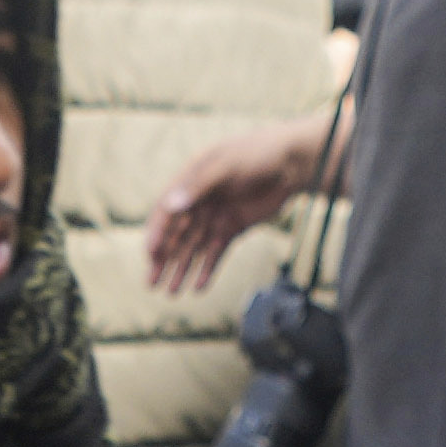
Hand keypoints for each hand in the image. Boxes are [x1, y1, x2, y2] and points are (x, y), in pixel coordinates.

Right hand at [145, 118, 330, 290]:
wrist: (294, 161)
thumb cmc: (258, 153)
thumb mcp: (226, 165)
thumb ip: (198, 186)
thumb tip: (172, 205)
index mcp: (191, 180)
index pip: (167, 211)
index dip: (157, 233)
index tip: (151, 255)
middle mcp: (200, 199)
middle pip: (177, 234)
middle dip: (164, 260)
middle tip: (152, 284)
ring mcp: (217, 214)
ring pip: (195, 247)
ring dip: (183, 269)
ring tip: (172, 293)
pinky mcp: (234, 226)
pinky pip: (217, 251)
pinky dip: (208, 269)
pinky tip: (198, 287)